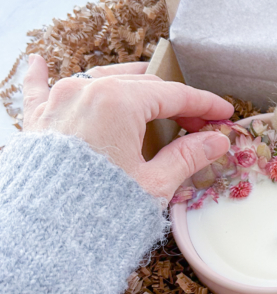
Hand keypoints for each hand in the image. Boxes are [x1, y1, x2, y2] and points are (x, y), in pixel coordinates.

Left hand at [22, 57, 232, 201]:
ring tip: (148, 91)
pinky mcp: (37, 119)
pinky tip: (38, 61)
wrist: (46, 233)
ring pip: (100, 78)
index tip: (222, 113)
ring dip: (127, 83)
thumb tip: (215, 141)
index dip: (203, 105)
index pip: (174, 95)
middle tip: (196, 124)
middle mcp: (87, 91)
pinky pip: (39, 87)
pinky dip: (42, 75)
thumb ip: (187, 156)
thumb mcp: (154, 184)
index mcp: (120, 102)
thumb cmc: (100, 209)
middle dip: (173, 101)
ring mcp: (59, 100)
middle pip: (142, 85)